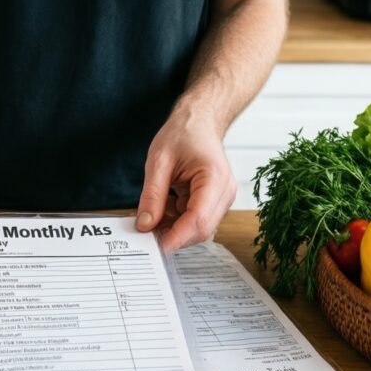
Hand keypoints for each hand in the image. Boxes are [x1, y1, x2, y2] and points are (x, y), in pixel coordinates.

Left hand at [136, 108, 235, 251]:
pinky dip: (177, 220)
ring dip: (174, 227)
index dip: (177, 238)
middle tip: (146, 231)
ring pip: (198, 229)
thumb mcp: (159, 160)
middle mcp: (225, 192)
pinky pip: (196, 221)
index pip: (198, 220)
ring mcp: (222, 199)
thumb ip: (152, 195)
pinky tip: (166, 204)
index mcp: (214, 178)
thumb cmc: (184, 134)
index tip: (156, 248)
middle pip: (201, 230)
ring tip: (156, 208)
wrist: (199, 122)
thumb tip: (145, 225)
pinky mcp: (215, 202)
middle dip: (173, 235)